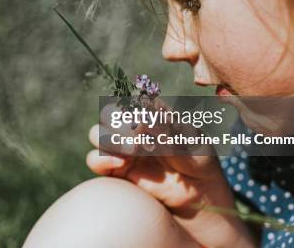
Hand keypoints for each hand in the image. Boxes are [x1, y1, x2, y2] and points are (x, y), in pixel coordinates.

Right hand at [86, 101, 223, 208]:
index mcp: (149, 113)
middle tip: (138, 135)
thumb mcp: (192, 141)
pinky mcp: (116, 170)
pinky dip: (101, 159)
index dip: (133, 107)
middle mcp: (131, 127)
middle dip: (118, 122)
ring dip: (110, 139)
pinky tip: (120, 163)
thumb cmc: (199, 160)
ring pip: (97, 134)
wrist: (199, 194)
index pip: (130, 100)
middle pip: (107, 113)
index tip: (148, 119)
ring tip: (134, 150)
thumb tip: (147, 116)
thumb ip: (170, 129)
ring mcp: (121, 148)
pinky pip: (94, 160)